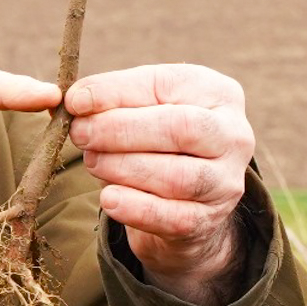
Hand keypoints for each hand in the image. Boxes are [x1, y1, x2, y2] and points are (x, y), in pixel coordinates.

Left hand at [66, 64, 253, 304]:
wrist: (184, 202)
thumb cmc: (158, 142)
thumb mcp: (143, 110)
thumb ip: (113, 101)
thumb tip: (73, 100)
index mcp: (218, 93)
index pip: (166, 85)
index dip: (116, 92)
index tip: (75, 101)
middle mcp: (233, 135)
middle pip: (179, 128)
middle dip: (120, 130)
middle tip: (80, 134)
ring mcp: (226, 181)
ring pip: (176, 176)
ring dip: (123, 167)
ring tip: (93, 162)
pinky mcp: (208, 220)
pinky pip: (172, 217)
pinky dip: (135, 208)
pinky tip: (109, 198)